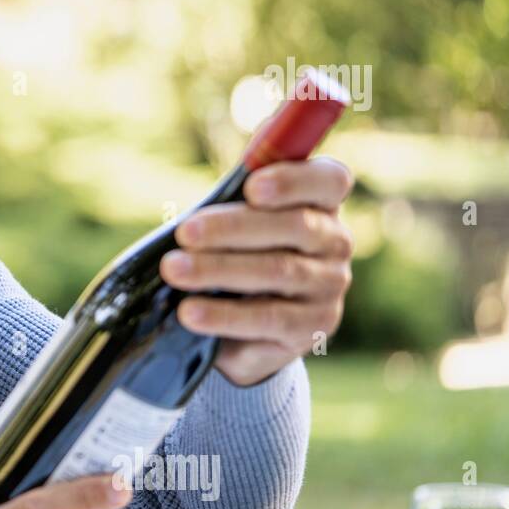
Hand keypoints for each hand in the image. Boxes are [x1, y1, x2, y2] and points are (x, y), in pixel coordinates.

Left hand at [159, 156, 354, 386]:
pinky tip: (189, 312)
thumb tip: (194, 209)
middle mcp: (335, 242)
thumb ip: (228, 201)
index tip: (251, 187)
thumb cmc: (231, 250)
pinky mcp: (314, 328)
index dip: (293, 181)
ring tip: (174, 270)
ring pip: (280, 271)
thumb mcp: (229, 220)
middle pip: (296, 226)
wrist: (237, 319)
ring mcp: (330, 286)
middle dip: (233, 228)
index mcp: (320, 201)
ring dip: (219, 269)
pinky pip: (270, 319)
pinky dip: (225, 315)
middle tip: (184, 233)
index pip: (329, 180)